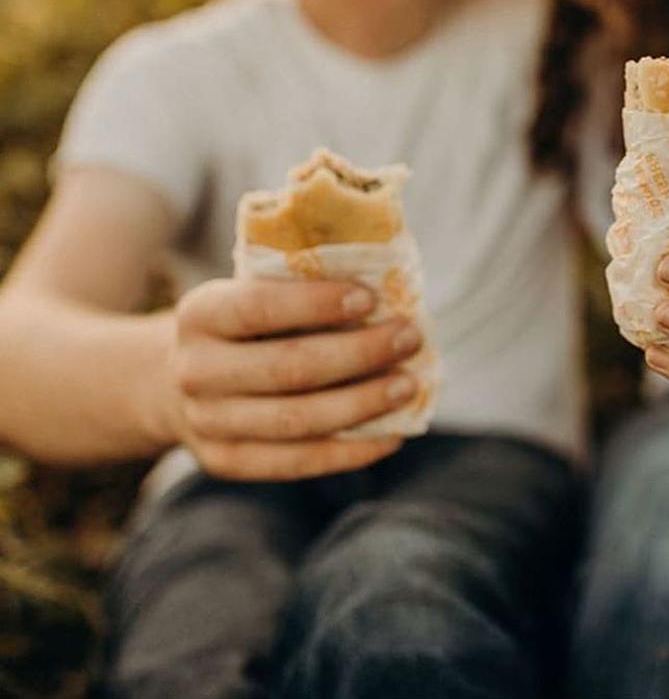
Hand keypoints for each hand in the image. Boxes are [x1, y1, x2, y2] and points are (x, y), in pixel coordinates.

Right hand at [167, 278, 421, 479]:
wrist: (177, 379)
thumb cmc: (245, 325)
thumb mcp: (253, 291)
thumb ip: (301, 289)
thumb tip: (389, 288)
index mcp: (200, 313)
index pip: (258, 307)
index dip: (317, 304)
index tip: (372, 297)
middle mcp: (195, 370)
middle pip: (287, 368)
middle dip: (358, 353)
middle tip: (409, 338)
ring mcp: (206, 422)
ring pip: (296, 421)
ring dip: (363, 404)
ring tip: (408, 385)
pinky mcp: (225, 462)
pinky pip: (296, 463)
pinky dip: (351, 451)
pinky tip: (392, 434)